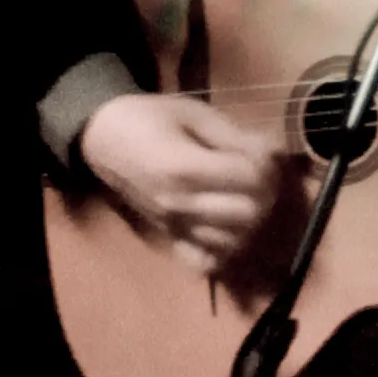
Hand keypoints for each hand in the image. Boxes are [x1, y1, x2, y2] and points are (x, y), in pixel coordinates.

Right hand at [78, 92, 304, 275]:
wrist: (105, 139)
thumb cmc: (149, 118)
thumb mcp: (193, 113)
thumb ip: (234, 135)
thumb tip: (272, 150)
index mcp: (184, 168)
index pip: (250, 177)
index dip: (267, 162)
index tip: (264, 148)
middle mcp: (180, 205)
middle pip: (248, 213)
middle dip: (266, 191)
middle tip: (260, 173)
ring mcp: (174, 226)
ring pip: (233, 242)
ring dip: (250, 220)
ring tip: (246, 195)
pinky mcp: (169, 238)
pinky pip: (205, 263)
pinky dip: (224, 250)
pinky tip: (227, 226)